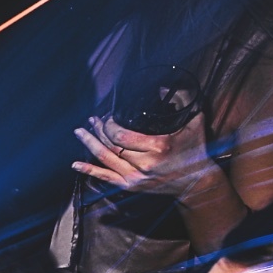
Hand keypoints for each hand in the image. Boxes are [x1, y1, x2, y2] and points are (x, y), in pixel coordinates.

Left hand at [72, 114, 219, 199]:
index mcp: (158, 147)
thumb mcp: (194, 123)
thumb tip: (164, 85)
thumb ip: (183, 101)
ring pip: (106, 158)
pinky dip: (90, 170)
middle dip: (99, 130)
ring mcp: (136, 177)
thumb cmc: (196, 150)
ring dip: (90, 143)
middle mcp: (144, 164)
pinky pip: (106, 177)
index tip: (108, 116)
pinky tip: (75, 164)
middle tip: (93, 120)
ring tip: (80, 131)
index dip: (110, 124)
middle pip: (112, 145)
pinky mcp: (131, 186)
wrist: (197, 182)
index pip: (122, 135)